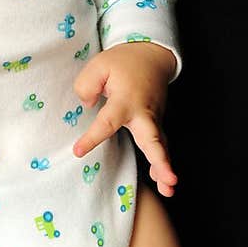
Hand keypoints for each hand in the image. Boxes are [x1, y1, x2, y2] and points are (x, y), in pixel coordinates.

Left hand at [71, 43, 177, 196]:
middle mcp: (144, 113)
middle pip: (153, 139)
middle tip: (169, 179)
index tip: (78, 151)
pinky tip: (164, 183)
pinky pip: (161, 145)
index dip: (93, 137)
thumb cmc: (123, 63)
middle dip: (161, 159)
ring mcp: (154, 119)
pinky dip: (163, 163)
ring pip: (160, 146)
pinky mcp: (156, 124)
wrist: (152, 56)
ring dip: (165, 168)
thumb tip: (88, 106)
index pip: (108, 122)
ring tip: (169, 189)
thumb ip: (87, 85)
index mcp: (126, 100)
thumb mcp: (98, 65)